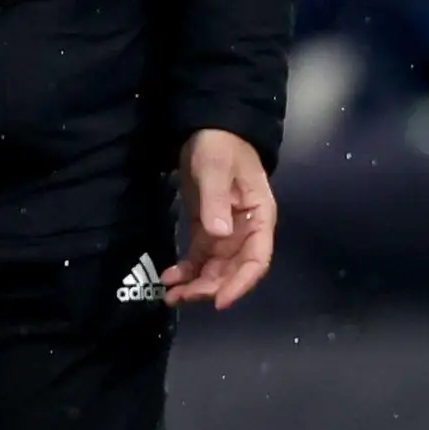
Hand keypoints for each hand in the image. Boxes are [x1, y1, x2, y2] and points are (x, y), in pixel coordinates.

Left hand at [163, 128, 276, 308]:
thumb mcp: (216, 168)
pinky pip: (199, 257)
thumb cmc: (219, 145)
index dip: (240, 283)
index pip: (257, 259)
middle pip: (233, 270)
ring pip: (215, 269)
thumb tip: (219, 234)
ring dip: (195, 285)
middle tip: (182, 297)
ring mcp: (226, 232)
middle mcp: (245, 231)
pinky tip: (169, 278)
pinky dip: (186, 271)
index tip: (220, 300)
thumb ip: (217, 200)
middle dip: (210, 288)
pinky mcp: (207, 229)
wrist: (208, 128)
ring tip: (170, 296)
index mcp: (259, 218)